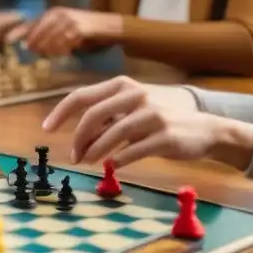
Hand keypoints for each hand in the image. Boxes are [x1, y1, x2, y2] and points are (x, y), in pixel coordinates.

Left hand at [7, 7, 122, 55]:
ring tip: (50, 53)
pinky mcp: (79, 28)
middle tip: (33, 52)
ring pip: (51, 39)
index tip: (7, 41)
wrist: (109, 25)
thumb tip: (31, 47)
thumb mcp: (64, 30)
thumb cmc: (84, 31)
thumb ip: (48, 36)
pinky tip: (64, 52)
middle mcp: (59, 14)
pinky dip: (62, 49)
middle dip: (34, 44)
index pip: (31, 23)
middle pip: (39, 32)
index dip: (18, 32)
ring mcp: (69, 20)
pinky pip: (65, 42)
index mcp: (53, 13)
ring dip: (48, 49)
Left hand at [41, 76, 252, 168]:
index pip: (82, 96)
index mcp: (123, 86)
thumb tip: (79, 136)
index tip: (46, 128)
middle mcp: (136, 95)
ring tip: (87, 162)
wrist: (206, 129)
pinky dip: (117, 160)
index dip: (60, 112)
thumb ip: (108, 117)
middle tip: (73, 156)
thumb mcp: (133, 110)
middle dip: (78, 137)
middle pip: (93, 114)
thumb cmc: (162, 119)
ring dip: (95, 151)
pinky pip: (134, 150)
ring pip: (113, 133)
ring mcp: (153, 114)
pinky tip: (109, 167)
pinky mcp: (166, 136)